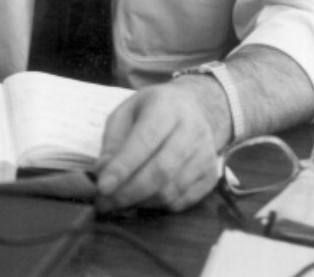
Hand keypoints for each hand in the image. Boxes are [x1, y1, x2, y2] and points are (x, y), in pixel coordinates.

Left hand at [94, 82, 220, 212]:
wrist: (192, 106)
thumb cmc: (152, 110)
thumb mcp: (126, 112)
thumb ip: (113, 141)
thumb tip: (102, 174)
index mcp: (166, 106)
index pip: (145, 140)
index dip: (123, 166)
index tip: (102, 187)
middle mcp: (192, 129)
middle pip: (161, 170)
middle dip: (129, 192)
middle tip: (104, 203)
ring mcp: (205, 153)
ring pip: (171, 190)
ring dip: (140, 202)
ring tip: (117, 202)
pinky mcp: (211, 175)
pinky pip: (183, 201)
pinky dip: (158, 206)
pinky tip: (142, 200)